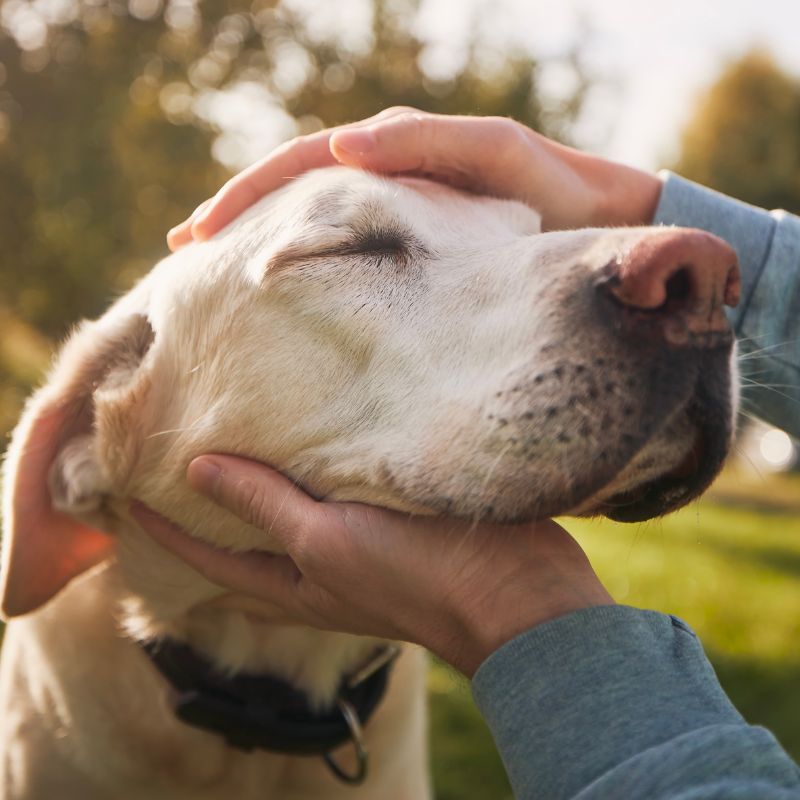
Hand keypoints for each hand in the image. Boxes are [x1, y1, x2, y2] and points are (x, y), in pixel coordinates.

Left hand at [131, 455, 613, 676]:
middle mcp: (318, 567)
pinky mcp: (391, 518)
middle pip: (246, 536)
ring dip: (261, 482)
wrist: (513, 591)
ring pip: (292, 510)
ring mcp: (356, 544)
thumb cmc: (414, 574)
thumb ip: (265, 506)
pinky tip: (313, 432)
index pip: (208, 556)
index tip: (127, 492)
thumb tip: (196, 470)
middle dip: (209, 504)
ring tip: (235, 436)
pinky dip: (314, 466)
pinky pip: (337, 490)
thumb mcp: (327, 541)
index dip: (165, 529)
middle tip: (175, 458)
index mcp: (294, 582)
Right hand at [167, 108, 663, 248]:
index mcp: (395, 154)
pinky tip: (283, 294)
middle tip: (183, 254)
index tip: (201, 234)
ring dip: (262, 243)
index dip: (248, 196)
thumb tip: (346, 149)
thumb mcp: (498, 157)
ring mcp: (398, 217)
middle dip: (237, 218)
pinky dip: (308, 266)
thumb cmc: (554, 191)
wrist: (599, 225)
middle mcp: (387, 180)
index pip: (303, 167)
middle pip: (293, 193)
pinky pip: (349, 254)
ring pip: (314, 225)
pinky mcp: (415, 253)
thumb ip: (430, 146)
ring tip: (213, 275)